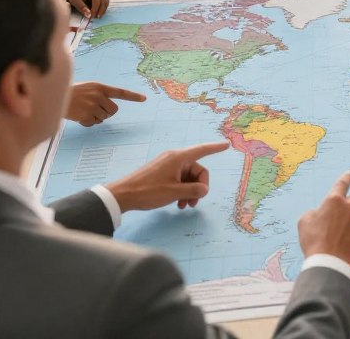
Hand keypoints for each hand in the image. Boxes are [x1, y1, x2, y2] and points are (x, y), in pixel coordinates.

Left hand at [64, 0, 109, 18]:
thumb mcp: (75, 1)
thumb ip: (82, 7)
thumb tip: (89, 16)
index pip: (96, 0)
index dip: (95, 9)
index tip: (91, 16)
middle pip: (103, 1)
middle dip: (100, 11)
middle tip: (95, 18)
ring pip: (106, 2)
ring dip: (103, 10)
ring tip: (97, 16)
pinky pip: (106, 3)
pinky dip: (103, 9)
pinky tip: (98, 13)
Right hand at [66, 82, 145, 126]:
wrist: (54, 96)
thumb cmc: (72, 93)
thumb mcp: (88, 88)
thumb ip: (100, 95)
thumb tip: (111, 110)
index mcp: (100, 87)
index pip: (120, 92)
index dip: (133, 96)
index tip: (144, 98)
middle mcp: (98, 95)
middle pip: (113, 110)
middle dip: (107, 113)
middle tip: (95, 110)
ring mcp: (92, 105)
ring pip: (104, 118)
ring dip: (96, 118)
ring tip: (84, 111)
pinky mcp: (86, 115)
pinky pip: (93, 123)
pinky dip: (87, 123)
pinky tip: (79, 116)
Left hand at [105, 142, 229, 211]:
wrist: (123, 195)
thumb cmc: (148, 191)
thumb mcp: (174, 192)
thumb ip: (193, 190)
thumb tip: (204, 189)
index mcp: (179, 158)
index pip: (202, 150)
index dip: (215, 148)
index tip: (226, 145)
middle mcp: (174, 158)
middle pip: (196, 170)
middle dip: (199, 186)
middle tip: (194, 203)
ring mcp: (167, 165)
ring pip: (187, 177)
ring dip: (190, 191)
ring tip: (184, 205)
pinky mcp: (161, 173)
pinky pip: (178, 179)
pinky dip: (181, 190)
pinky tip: (177, 203)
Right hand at [297, 172, 349, 267]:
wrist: (330, 264)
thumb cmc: (314, 242)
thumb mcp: (305, 222)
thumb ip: (316, 211)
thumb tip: (322, 213)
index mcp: (334, 200)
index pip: (342, 184)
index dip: (345, 178)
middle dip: (346, 208)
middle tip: (337, 223)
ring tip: (341, 237)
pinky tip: (349, 243)